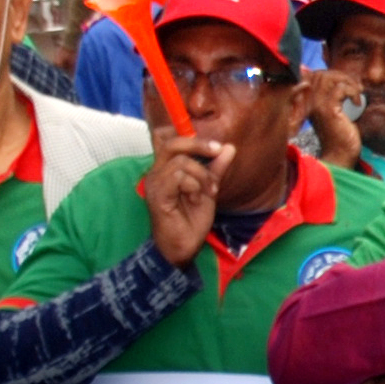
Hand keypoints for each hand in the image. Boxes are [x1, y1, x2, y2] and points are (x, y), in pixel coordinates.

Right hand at [145, 129, 230, 267]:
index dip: (189, 136)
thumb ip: (216, 168)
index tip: (215, 146)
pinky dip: (193, 186)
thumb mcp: (209, 189)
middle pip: (172, 143)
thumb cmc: (192, 220)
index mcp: (166, 168)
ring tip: (208, 192)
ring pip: (180, 162)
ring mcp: (155, 183)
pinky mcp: (157, 196)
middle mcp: (156, 172)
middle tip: (218, 151)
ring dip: (201, 175)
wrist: (184, 247)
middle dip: (199, 144)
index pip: (168, 139)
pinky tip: (196, 199)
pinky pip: (178, 177)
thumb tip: (229, 147)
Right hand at [306, 67, 364, 167]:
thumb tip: (342, 78)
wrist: (341, 155)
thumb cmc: (340, 134)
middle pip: (321, 74)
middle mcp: (309, 102)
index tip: (347, 84)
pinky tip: (357, 103)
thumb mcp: (335, 111)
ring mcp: (317, 105)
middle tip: (355, 88)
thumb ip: (334, 95)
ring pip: (330, 78)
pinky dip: (353, 92)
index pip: (314, 75)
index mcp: (308, 102)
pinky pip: (340, 89)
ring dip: (348, 82)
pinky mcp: (328, 110)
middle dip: (342, 76)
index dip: (332, 74)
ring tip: (357, 93)